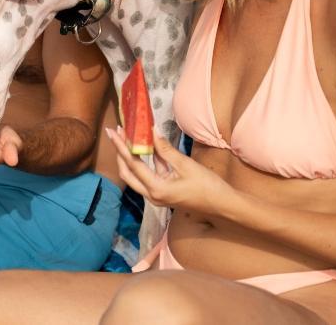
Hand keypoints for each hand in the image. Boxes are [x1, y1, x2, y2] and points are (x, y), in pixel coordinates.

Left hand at [105, 127, 234, 215]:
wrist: (223, 204)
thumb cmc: (207, 186)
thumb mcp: (185, 165)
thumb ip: (165, 149)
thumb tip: (151, 130)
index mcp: (156, 189)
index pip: (132, 164)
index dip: (121, 146)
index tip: (113, 131)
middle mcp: (152, 195)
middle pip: (128, 172)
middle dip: (120, 152)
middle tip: (117, 132)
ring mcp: (157, 195)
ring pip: (136, 174)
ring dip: (132, 156)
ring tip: (128, 135)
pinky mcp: (163, 192)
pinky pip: (150, 175)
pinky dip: (147, 161)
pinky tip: (147, 145)